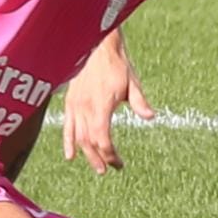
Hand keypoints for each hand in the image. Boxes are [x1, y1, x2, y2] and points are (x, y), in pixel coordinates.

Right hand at [61, 35, 154, 173]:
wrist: (97, 47)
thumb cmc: (117, 64)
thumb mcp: (132, 83)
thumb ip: (140, 102)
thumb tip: (151, 117)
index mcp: (101, 106)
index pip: (102, 139)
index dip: (110, 154)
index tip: (119, 163)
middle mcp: (85, 108)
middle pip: (89, 142)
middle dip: (98, 158)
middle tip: (107, 170)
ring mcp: (76, 106)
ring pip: (78, 137)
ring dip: (86, 154)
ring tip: (96, 167)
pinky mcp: (70, 102)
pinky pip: (67, 126)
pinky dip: (68, 142)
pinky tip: (70, 156)